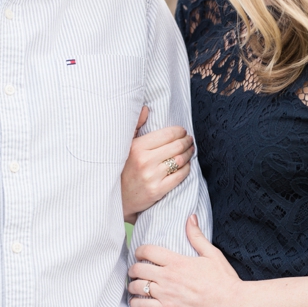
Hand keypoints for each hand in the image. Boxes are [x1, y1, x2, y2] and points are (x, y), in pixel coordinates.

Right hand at [121, 106, 193, 223]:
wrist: (117, 197)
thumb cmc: (122, 168)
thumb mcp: (124, 145)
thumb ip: (135, 125)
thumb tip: (145, 108)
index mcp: (136, 147)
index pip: (168, 134)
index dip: (179, 131)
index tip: (182, 132)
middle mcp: (145, 161)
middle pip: (177, 146)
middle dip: (187, 141)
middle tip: (189, 140)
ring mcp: (152, 177)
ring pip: (180, 160)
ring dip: (189, 153)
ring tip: (190, 150)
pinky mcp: (158, 190)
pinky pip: (180, 176)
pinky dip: (187, 168)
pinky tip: (185, 165)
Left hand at [128, 215, 242, 306]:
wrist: (233, 304)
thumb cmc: (224, 279)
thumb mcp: (212, 254)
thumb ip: (197, 236)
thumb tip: (190, 218)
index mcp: (177, 261)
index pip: (147, 251)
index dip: (139, 251)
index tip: (140, 254)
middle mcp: (168, 277)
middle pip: (138, 268)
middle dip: (133, 269)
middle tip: (135, 271)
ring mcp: (167, 294)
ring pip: (137, 287)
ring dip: (132, 285)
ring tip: (134, 285)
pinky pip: (142, 306)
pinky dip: (135, 303)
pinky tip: (136, 302)